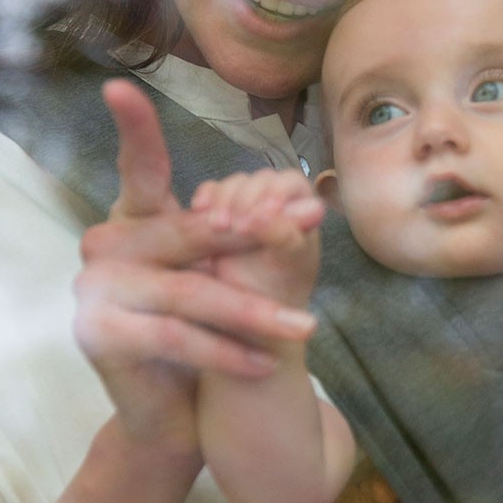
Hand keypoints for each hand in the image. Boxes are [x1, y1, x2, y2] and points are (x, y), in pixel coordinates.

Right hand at [73, 81, 316, 450]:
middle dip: (256, 233)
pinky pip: (175, 337)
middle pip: (189, 233)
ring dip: (254, 313)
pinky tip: (266, 364)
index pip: (139, 171)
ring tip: (305, 328)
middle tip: (310, 221)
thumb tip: (312, 203)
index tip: (120, 86)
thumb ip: (248, 239)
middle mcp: (106, 246)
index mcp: (134, 221)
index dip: (132, 129)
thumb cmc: (203, 333)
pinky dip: (227, 351)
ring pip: (189, 293)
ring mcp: (94, 290)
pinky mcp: (98, 335)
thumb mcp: (225, 279)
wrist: (170, 410)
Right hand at [191, 169, 323, 311]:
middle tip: (233, 225)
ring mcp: (244, 206)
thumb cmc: (277, 294)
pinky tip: (199, 210)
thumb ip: (283, 236)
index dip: (277, 192)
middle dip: (244, 198)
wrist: (246, 321)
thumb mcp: (284, 266)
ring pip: (231, 187)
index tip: (263, 213)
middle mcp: (275, 203)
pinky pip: (208, 195)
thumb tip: (266, 211)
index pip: (291, 183)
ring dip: (222, 200)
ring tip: (217, 225)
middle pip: (257, 181)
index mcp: (303, 209)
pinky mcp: (217, 215)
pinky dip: (204, 199)